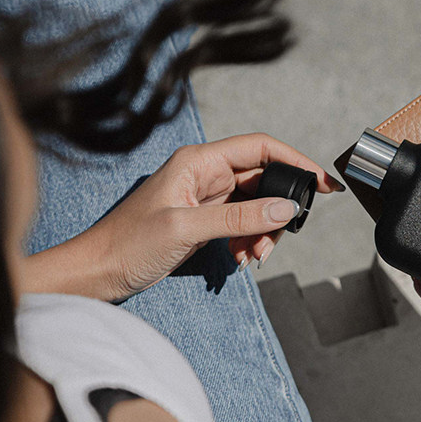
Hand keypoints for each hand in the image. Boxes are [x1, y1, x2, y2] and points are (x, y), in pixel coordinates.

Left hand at [23, 133, 342, 301]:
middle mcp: (205, 174)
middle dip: (278, 210)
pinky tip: (242, 258)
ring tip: (255, 255)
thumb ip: (238, 218)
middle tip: (278, 238)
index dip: (296, 161)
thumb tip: (285, 209)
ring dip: (263, 231)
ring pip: (255, 205)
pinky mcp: (204, 219)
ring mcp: (206, 197)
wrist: (97, 272)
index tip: (323, 182)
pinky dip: (249, 240)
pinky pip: (241, 223)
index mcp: (199, 162)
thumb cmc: (127, 244)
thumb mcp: (186, 229)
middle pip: (262, 180)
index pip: (260, 148)